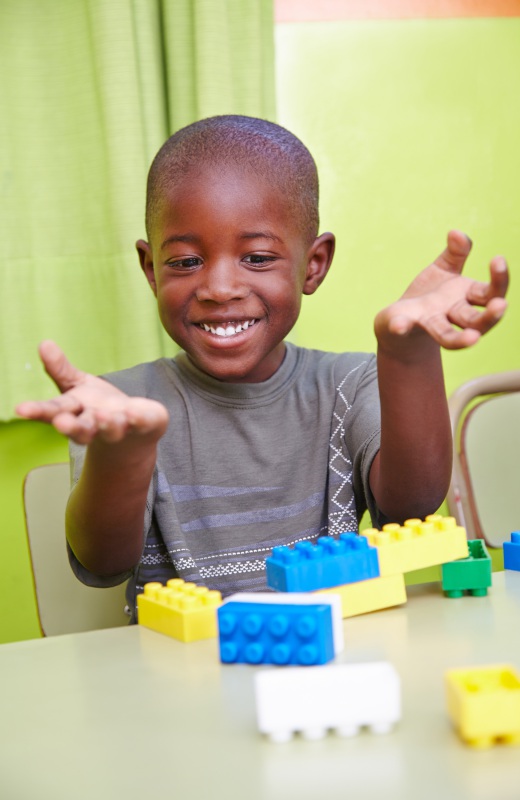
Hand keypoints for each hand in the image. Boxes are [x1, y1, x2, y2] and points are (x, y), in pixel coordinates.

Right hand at [16, 341, 168, 444]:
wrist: (133, 430)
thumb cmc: (98, 405)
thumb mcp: (77, 385)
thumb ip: (61, 369)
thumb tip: (44, 343)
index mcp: (75, 413)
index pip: (53, 411)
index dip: (37, 411)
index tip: (21, 409)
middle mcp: (94, 425)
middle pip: (80, 429)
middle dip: (72, 427)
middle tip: (62, 423)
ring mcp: (119, 427)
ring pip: (110, 429)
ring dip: (107, 424)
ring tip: (104, 416)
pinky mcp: (142, 425)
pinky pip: (141, 423)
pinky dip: (138, 419)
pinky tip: (134, 413)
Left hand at [374, 230, 508, 353]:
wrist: (401, 320)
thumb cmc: (430, 294)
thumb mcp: (444, 269)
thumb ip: (455, 253)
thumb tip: (456, 233)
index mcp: (467, 297)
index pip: (490, 292)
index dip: (498, 278)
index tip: (498, 259)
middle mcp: (453, 314)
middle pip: (477, 320)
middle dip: (491, 315)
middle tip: (501, 304)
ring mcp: (430, 322)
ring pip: (448, 336)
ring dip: (460, 339)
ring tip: (473, 339)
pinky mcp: (405, 326)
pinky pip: (404, 328)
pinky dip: (401, 327)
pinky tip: (399, 325)